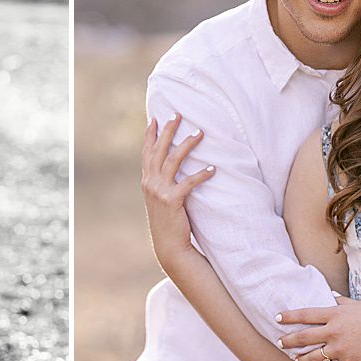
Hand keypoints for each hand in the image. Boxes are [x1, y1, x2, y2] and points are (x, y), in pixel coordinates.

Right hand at [140, 114, 213, 266]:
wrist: (169, 245)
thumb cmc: (168, 220)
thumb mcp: (160, 198)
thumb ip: (162, 182)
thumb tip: (171, 164)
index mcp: (147, 181)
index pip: (147, 152)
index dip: (150, 134)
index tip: (155, 117)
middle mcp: (150, 183)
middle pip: (159, 150)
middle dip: (168, 130)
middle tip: (178, 114)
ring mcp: (160, 192)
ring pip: (173, 160)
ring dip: (187, 145)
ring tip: (200, 133)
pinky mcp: (173, 201)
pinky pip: (188, 183)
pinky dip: (201, 174)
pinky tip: (213, 168)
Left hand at [276, 298, 360, 360]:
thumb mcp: (360, 305)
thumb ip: (342, 303)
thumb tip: (331, 297)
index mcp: (335, 314)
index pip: (305, 314)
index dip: (289, 317)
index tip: (277, 318)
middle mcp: (334, 331)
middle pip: (304, 337)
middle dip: (288, 341)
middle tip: (279, 343)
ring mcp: (341, 348)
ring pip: (314, 357)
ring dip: (302, 360)